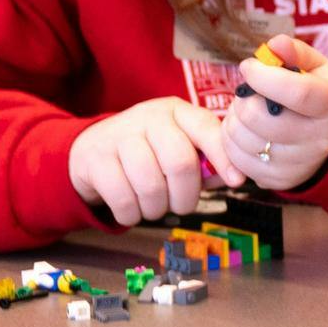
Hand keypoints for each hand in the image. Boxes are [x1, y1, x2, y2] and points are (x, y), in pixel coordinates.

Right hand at [70, 97, 243, 226]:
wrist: (90, 150)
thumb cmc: (147, 152)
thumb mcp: (178, 147)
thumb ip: (207, 161)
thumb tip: (235, 177)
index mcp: (176, 112)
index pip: (206, 129)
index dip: (224, 157)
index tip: (237, 180)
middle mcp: (149, 117)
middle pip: (180, 163)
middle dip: (186, 196)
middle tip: (181, 205)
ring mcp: (119, 136)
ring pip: (150, 185)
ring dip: (157, 209)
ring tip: (154, 207)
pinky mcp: (95, 159)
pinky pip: (122, 198)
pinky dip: (131, 214)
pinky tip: (132, 210)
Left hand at [224, 34, 327, 191]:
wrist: (327, 139)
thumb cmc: (316, 94)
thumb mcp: (315, 68)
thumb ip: (295, 52)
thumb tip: (275, 44)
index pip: (297, 93)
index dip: (264, 77)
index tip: (248, 66)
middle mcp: (318, 140)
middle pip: (259, 117)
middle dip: (244, 98)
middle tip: (249, 92)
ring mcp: (297, 165)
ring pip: (242, 138)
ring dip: (234, 118)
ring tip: (247, 110)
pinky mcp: (277, 180)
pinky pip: (236, 158)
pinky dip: (231, 140)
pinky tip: (244, 130)